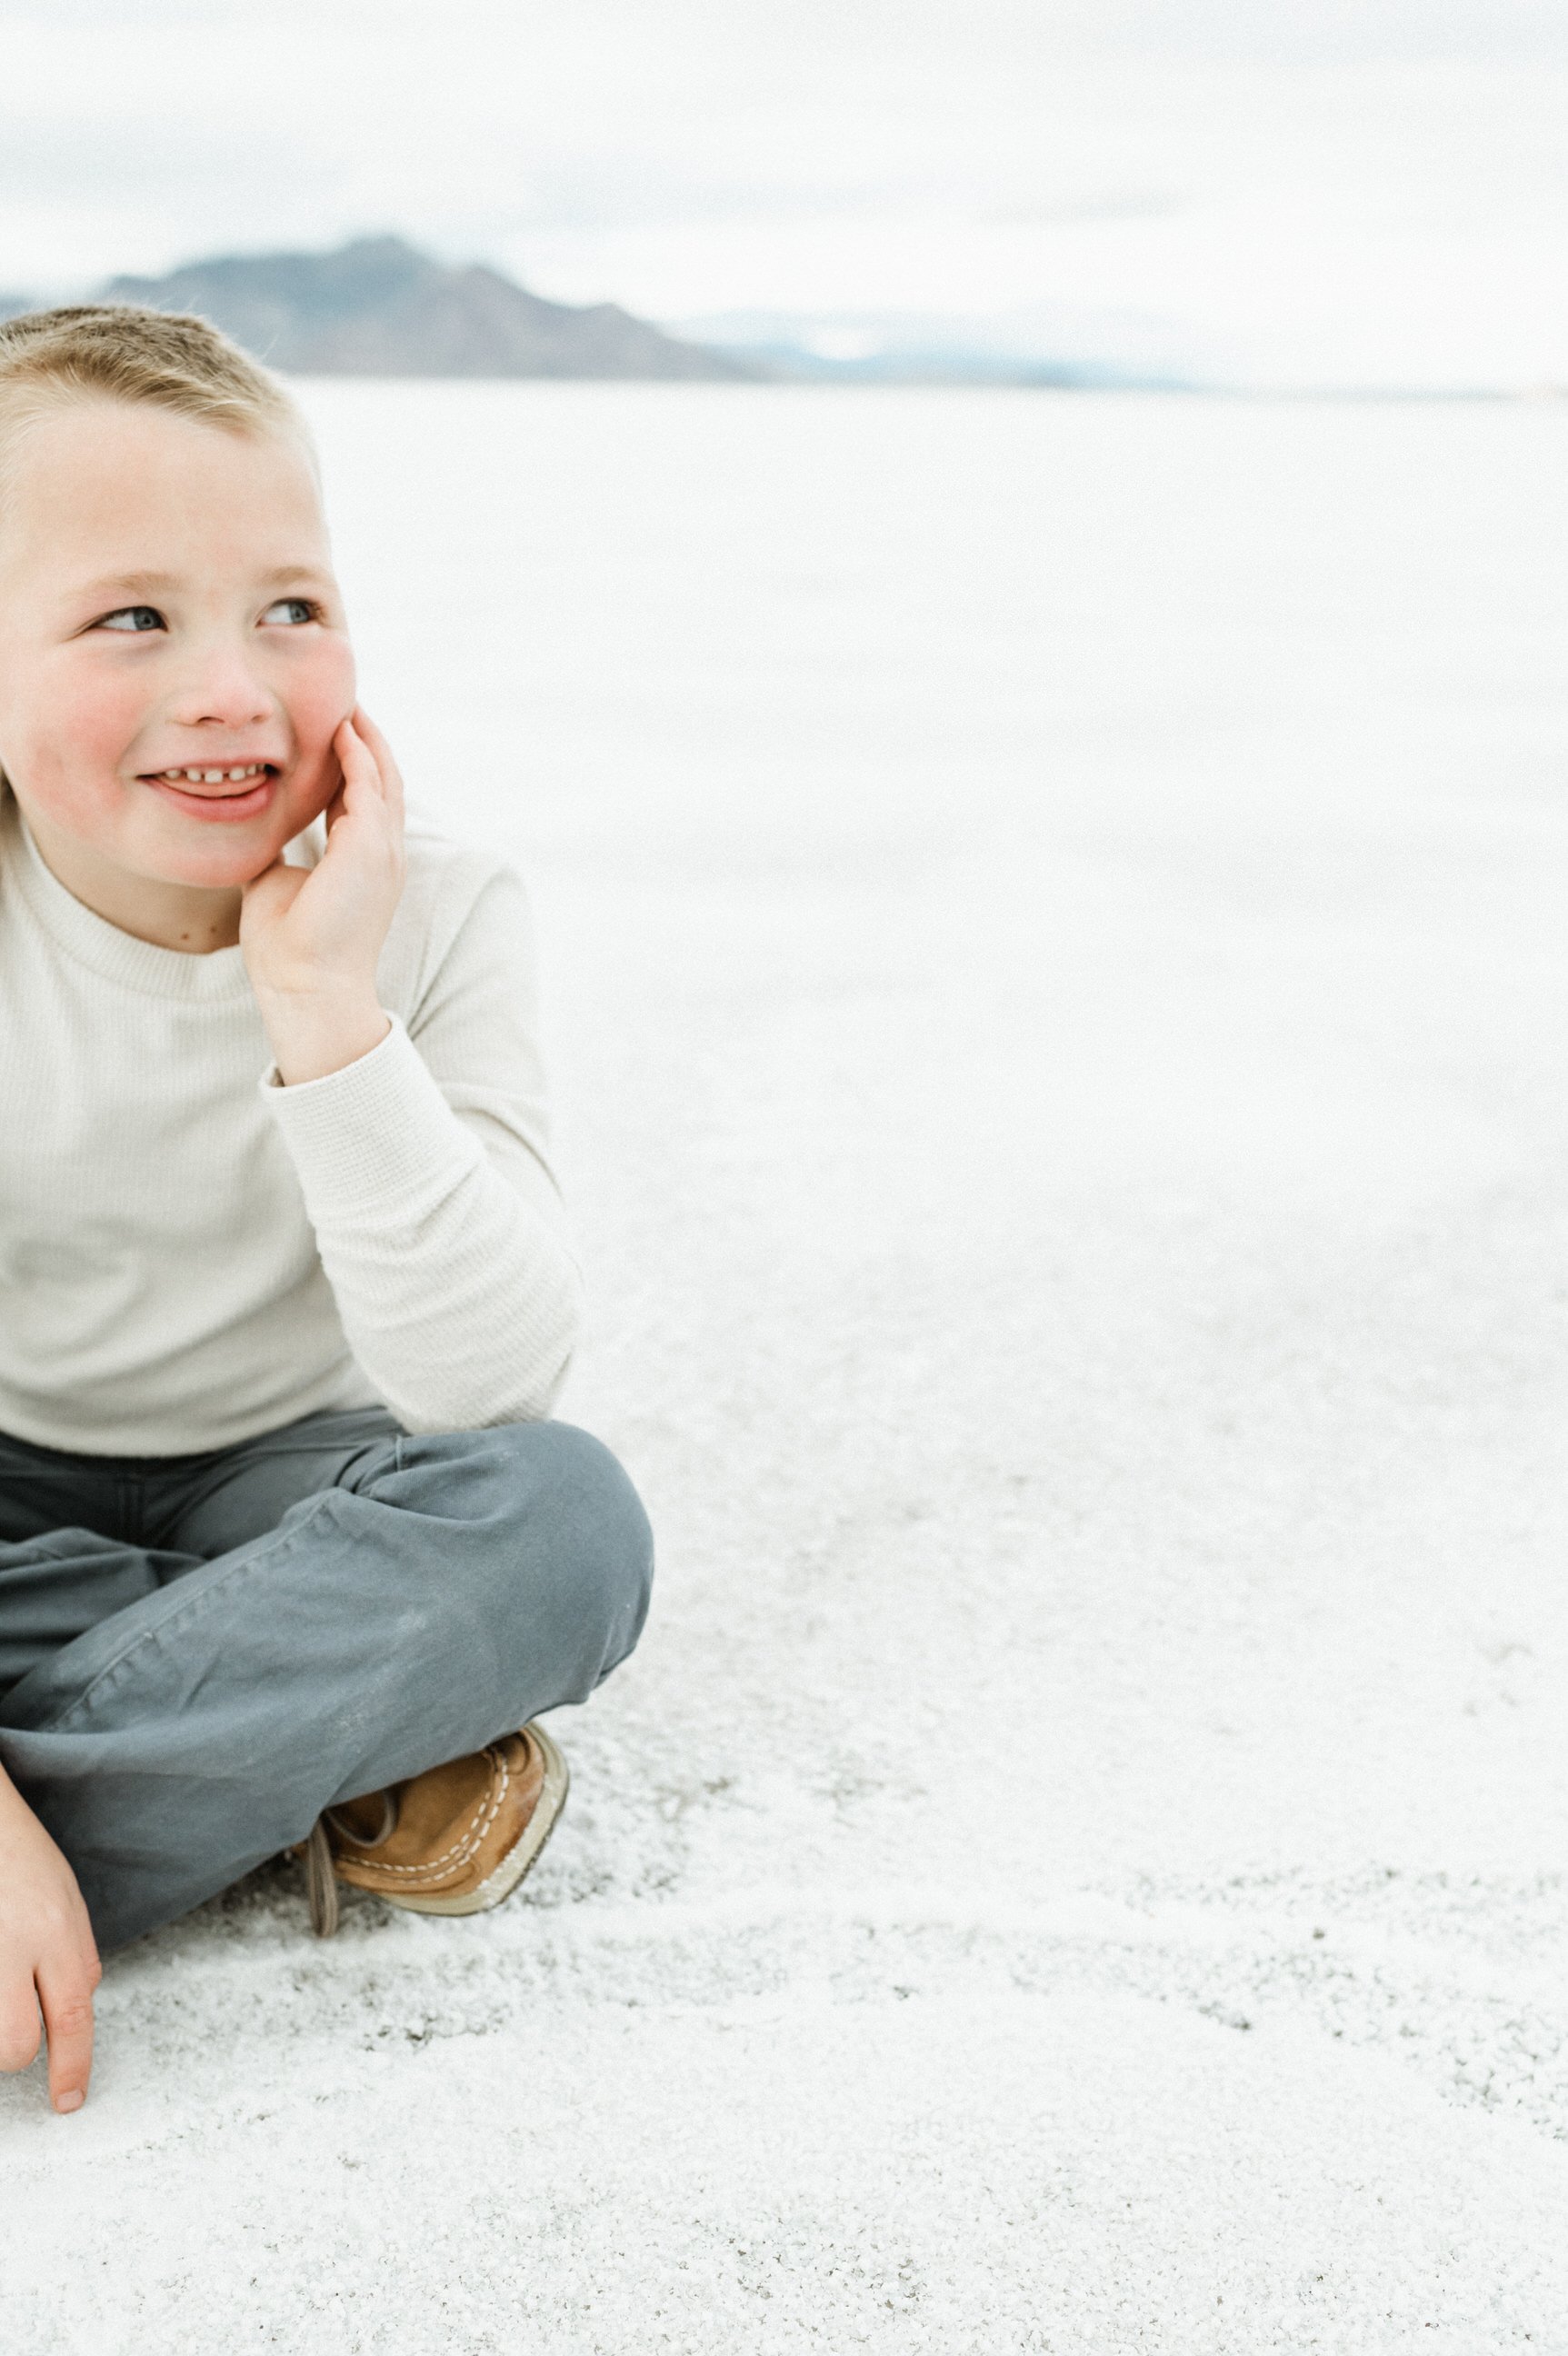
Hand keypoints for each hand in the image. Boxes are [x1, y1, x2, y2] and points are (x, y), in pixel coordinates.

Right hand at [0, 1770, 99, 2112]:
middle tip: (10, 2033)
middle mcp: (14, 1945)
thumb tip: (76, 2006)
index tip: (68, 2100)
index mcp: (57, 1931)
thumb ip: (72, 1955)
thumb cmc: (15, 1851)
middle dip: (13, 2053)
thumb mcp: (63, 1896)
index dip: (71, 2068)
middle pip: (15, 2043)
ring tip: (2, 1982)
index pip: (73, 2018)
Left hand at [241, 707, 406, 1083]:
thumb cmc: (288, 948)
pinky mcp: (370, 849)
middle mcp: (382, 854)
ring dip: (367, 737)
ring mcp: (382, 851)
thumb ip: (275, 851)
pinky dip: (358, 754)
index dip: (349, 763)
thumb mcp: (276, 883)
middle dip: (367, 739)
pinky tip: (342, 728)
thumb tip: (254, 829)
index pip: (361, 799)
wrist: (303, 985)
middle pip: (383, 780)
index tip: (330, 730)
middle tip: (346, 700)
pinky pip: (370, 786)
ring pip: (384, 776)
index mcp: (362, 862)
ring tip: (348, 702)